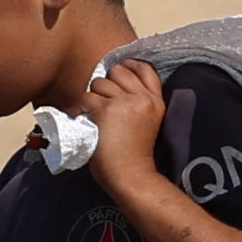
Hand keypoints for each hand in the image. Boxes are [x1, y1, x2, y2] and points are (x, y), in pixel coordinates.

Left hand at [84, 61, 188, 200]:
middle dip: (108, 82)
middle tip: (104, 101)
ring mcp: (125, 102)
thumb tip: (116, 84)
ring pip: (100, 82)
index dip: (130, 66)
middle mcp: (143, 98)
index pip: (146, 69)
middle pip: (119, 71)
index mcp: (157, 102)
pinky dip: (83, 108)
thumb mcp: (150, 123)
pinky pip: (87, 97)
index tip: (119, 74)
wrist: (132, 176)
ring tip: (97, 116)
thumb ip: (140, 103)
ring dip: (93, 96)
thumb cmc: (136, 156)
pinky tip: (88, 121)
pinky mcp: (107, 110)